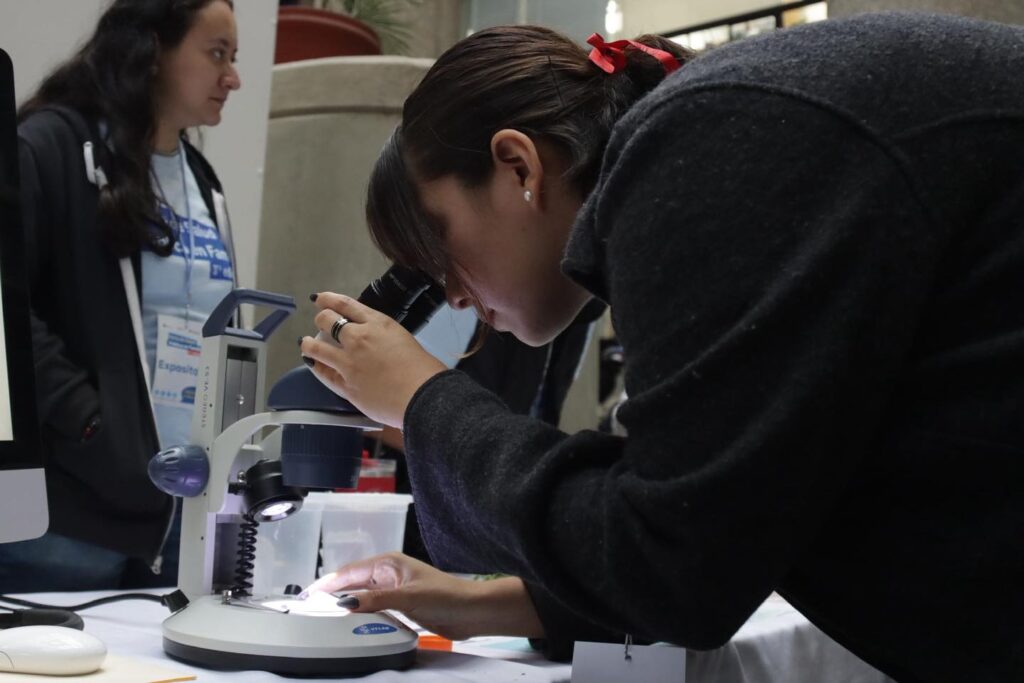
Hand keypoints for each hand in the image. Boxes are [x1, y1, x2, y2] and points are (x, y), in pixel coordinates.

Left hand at [301, 292, 446, 427]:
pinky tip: (312, 363)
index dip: (329, 300)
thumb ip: (384, 338)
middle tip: (320, 323)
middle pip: (327, 320)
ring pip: (317, 347)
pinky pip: (323, 373)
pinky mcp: (344, 385)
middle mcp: (359, 338)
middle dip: (321, 319)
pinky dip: (315, 366)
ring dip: (309, 343)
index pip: (346, 304)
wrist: (423, 396)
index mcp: (378, 324)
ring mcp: (348, 362)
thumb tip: (375, 344)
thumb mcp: (403, 340)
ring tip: (306, 343)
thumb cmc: (424, 370)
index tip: (321, 299)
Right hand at [302, 552, 544, 640]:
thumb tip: (345, 602)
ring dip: (345, 603)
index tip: (308, 595)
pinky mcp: (400, 604)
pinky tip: (350, 621)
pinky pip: (372, 606)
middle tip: (309, 608)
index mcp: (388, 563)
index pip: (349, 572)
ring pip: (361, 595)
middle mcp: (388, 573)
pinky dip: (360, 612)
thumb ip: (375, 600)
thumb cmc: (445, 596)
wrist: (470, 611)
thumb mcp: (407, 597)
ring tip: (323, 615)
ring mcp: (393, 589)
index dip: (327, 583)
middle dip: (332, 593)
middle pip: (352, 583)